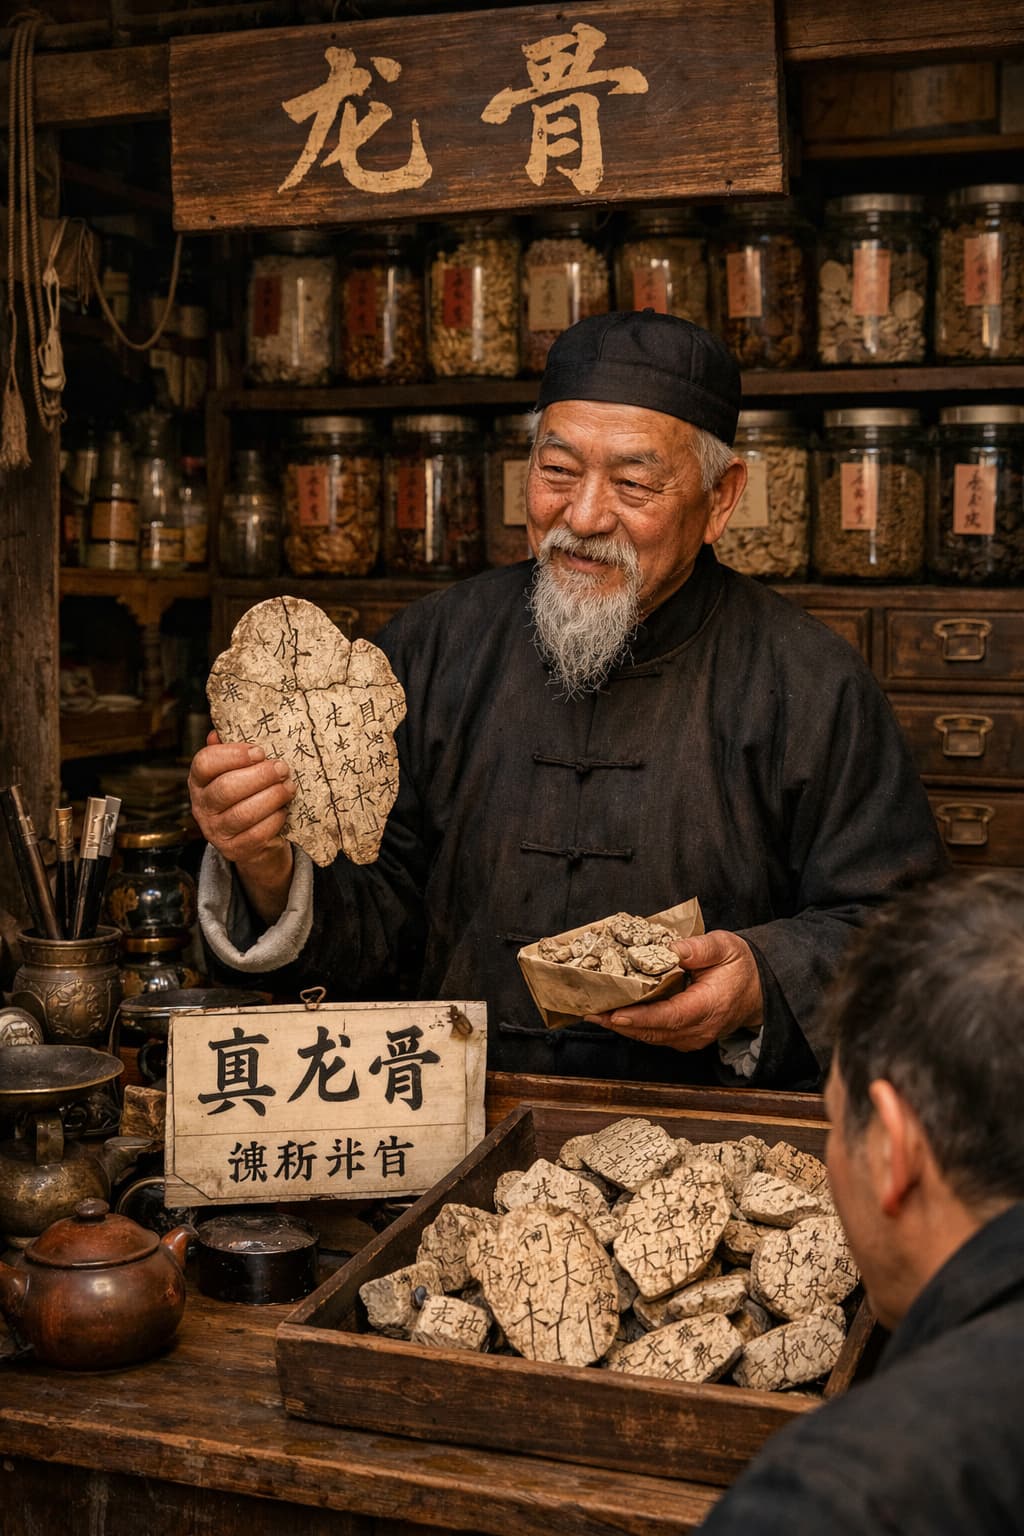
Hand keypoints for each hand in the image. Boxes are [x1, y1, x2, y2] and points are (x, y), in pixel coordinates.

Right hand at [188, 731, 295, 923]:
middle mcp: (202, 806)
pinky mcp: (234, 850)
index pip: (205, 763)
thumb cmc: (247, 794)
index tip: (259, 751)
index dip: (233, 755)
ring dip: (271, 798)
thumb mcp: (237, 771)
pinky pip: (256, 834)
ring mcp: (216, 831)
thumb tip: (220, 730)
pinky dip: (274, 820)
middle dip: (259, 776)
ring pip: (243, 813)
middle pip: (226, 788)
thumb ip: (231, 752)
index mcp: (199, 780)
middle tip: (282, 768)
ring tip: (289, 787)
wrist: (254, 840)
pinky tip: (284, 810)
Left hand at [584, 930, 762, 1052]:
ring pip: (650, 1036)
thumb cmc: (740, 967)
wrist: (757, 990)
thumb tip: (672, 949)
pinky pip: (654, 1034)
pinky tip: (613, 1013)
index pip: (672, 1016)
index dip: (642, 1017)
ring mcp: (691, 1037)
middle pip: (654, 1030)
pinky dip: (632, 1025)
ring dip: (621, 1025)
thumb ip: (699, 948)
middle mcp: (699, 1029)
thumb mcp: (725, 947)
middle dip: (619, 1022)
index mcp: (710, 1006)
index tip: (616, 1013)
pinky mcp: (683, 1037)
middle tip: (590, 1010)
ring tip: (593, 1012)